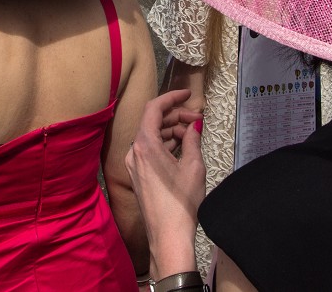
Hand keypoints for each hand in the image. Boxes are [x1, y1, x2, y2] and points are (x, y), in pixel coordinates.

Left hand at [125, 90, 204, 276]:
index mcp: (144, 145)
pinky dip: (165, 144)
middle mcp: (133, 151)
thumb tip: (193, 125)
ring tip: (193, 134)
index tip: (188, 93)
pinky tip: (182, 148)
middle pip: (152, 122)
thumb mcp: (193, 166)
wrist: (168, 237)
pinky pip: (150, 150)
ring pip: (151, 136)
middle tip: (198, 119)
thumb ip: (192, 140)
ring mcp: (134, 164)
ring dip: (171, 131)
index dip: (171, 97)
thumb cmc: (181, 202)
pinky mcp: (138, 176)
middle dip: (175, 116)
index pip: (153, 108)